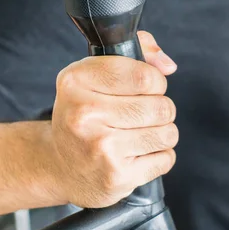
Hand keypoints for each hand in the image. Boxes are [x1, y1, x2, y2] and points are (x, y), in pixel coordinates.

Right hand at [49, 31, 178, 207]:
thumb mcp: (95, 75)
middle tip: (141, 116)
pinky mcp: (116, 176)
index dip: (156, 82)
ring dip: (162, 134)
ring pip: (168, 133)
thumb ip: (138, 53)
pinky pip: (166, 159)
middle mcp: (84, 114)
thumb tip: (168, 65)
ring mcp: (101, 148)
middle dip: (161, 110)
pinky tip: (136, 156)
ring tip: (139, 135)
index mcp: (76, 81)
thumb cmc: (85, 115)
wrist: (59, 167)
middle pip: (160, 106)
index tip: (147, 88)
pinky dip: (159, 157)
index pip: (144, 76)